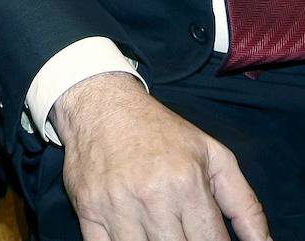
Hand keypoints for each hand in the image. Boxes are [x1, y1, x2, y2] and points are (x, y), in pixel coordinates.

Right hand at [53, 73, 271, 240]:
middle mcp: (151, 196)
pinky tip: (134, 234)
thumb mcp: (212, 155)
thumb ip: (244, 203)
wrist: (98, 103)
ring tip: (160, 232)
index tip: (205, 237)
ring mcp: (116, 204)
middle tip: (182, 232)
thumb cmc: (159, 130)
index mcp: (186, 183)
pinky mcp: (88, 207)